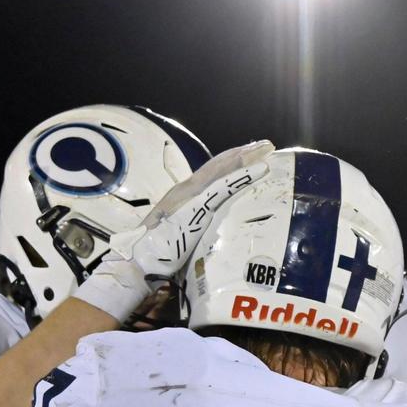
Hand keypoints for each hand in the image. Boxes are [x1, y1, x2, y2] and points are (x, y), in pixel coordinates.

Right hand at [73, 140, 274, 318]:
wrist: (139, 261)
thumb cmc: (160, 254)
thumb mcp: (184, 236)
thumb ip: (196, 229)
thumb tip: (209, 234)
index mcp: (186, 196)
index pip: (214, 174)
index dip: (232, 163)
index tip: (252, 156)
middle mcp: (188, 190)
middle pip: (220, 166)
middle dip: (244, 154)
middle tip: (266, 145)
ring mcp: (192, 196)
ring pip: (224, 170)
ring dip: (247, 158)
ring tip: (266, 148)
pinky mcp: (197, 206)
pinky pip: (225, 186)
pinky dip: (244, 175)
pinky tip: (261, 168)